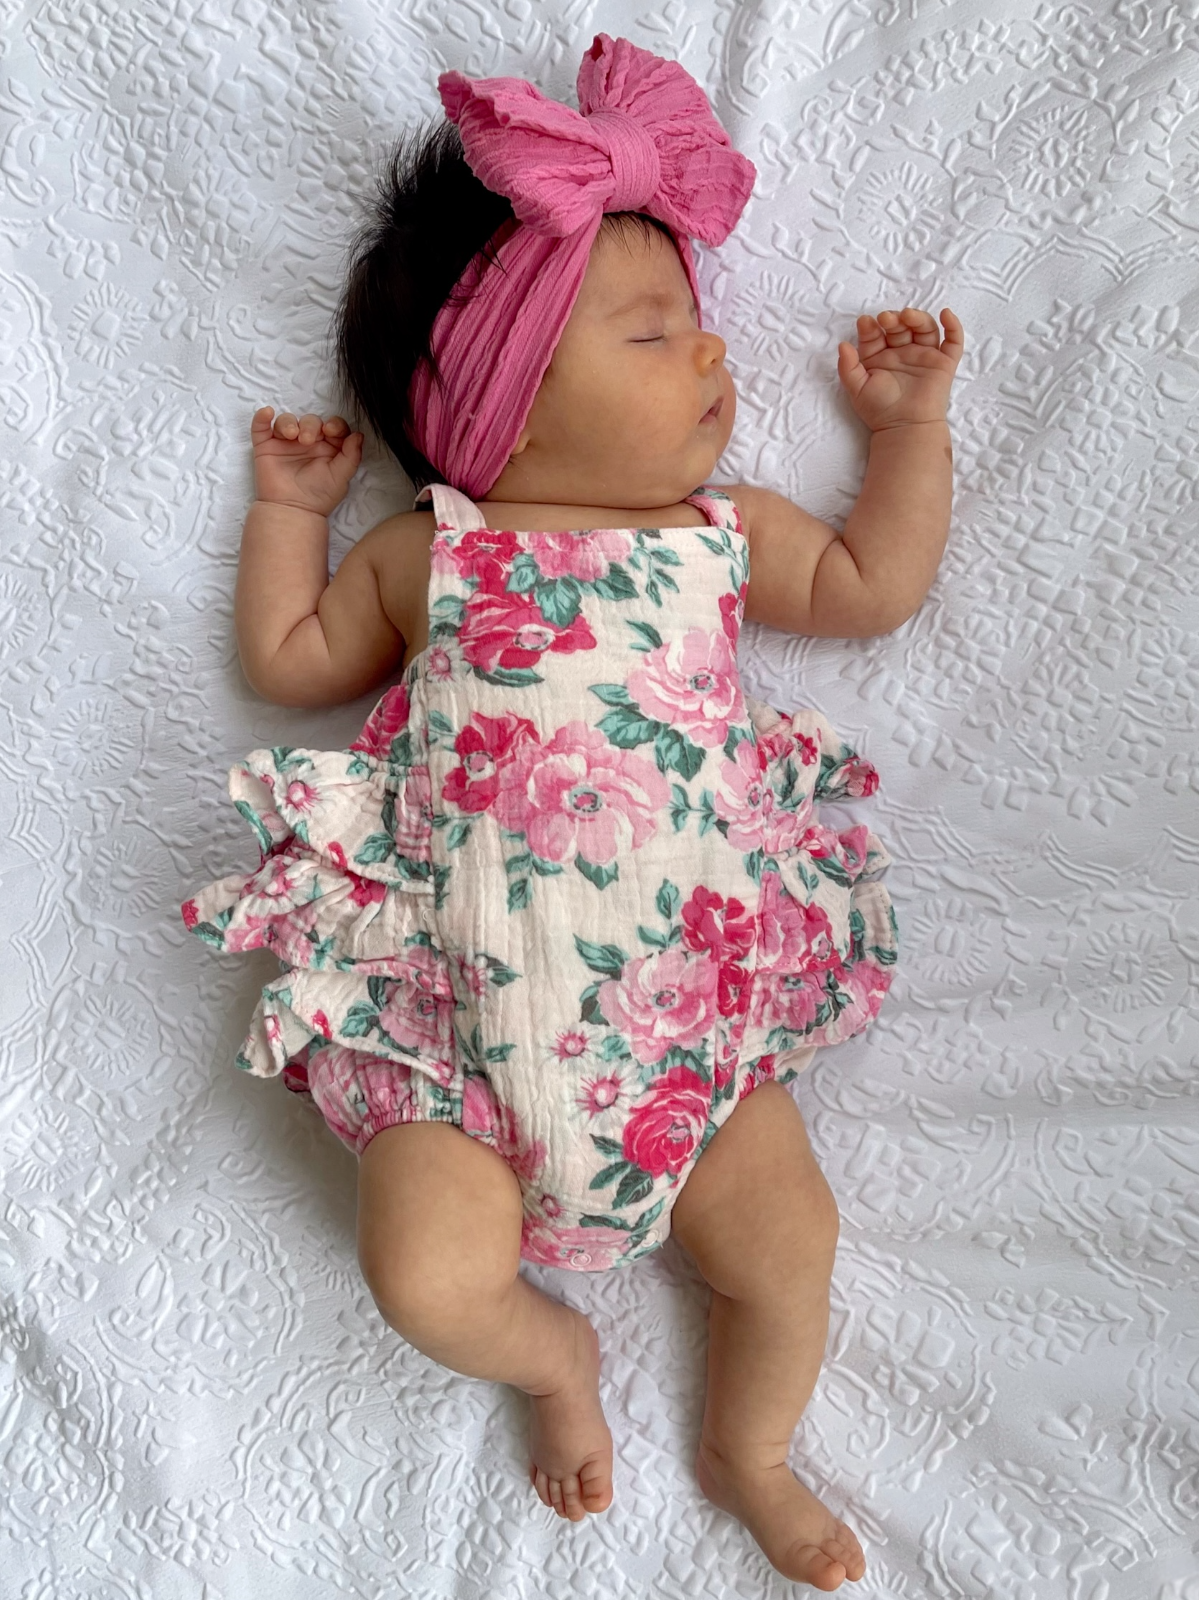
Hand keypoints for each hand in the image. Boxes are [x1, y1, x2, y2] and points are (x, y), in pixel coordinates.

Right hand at [251, 407, 363, 515]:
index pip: (333, 427)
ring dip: (288, 422)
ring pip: (287, 420)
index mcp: (328, 448)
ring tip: (291, 436)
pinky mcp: (266, 446)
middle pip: (311, 420)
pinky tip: (267, 413)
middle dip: (310, 425)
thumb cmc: (319, 497)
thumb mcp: (341, 477)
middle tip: (307, 441)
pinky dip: (261, 417)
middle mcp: (308, 442)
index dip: (334, 424)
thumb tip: (358, 435)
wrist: (292, 511)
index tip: (330, 431)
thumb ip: (352, 456)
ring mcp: (286, 443)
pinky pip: (261, 426)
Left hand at [836, 308, 963, 431]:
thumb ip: (848, 367)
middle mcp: (903, 353)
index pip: (876, 335)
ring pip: (924, 328)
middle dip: (893, 319)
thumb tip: (842, 345)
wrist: (905, 427)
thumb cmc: (880, 410)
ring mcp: (924, 356)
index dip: (871, 327)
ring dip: (917, 318)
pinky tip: (946, 313)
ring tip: (907, 316)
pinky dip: (953, 326)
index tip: (865, 323)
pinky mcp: (943, 363)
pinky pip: (953, 342)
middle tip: (886, 319)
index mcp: (881, 358)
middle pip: (901, 327)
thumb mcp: (857, 388)